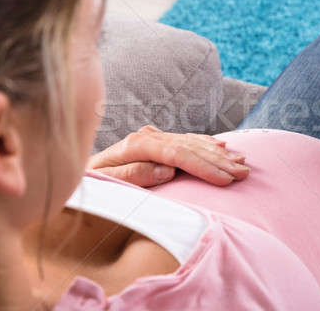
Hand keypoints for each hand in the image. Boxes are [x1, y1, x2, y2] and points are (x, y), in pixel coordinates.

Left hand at [86, 125, 249, 186]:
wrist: (75, 169)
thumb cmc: (88, 182)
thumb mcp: (102, 182)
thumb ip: (131, 174)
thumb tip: (165, 170)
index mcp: (136, 144)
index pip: (178, 154)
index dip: (204, 166)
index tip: (226, 179)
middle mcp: (147, 135)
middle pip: (190, 146)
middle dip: (219, 160)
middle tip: (244, 172)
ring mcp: (153, 135)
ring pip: (192, 141)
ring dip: (219, 152)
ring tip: (242, 162)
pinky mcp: (157, 139)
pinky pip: (187, 139)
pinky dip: (206, 143)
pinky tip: (222, 146)